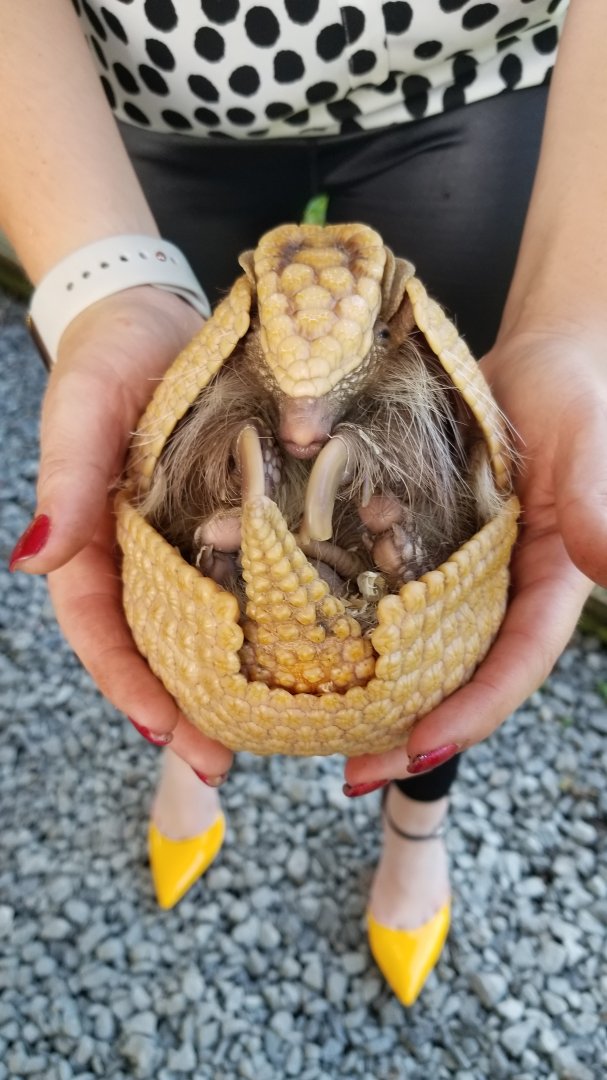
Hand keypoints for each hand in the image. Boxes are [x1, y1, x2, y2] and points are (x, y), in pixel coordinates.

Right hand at [10, 287, 233, 778]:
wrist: (159, 311)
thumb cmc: (106, 357)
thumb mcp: (80, 411)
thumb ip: (65, 482)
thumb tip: (31, 561)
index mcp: (99, 542)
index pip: (103, 628)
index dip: (126, 684)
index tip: (164, 733)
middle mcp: (147, 552)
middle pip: (160, 644)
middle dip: (185, 707)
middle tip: (222, 763)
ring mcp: (194, 538)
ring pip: (211, 623)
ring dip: (233, 679)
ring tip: (273, 731)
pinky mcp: (240, 514)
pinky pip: (255, 575)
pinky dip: (272, 617)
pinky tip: (311, 649)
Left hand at [344, 324, 606, 786]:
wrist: (534, 358)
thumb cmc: (574, 395)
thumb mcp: (588, 445)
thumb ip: (596, 506)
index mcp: (545, 587)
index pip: (513, 666)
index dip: (471, 714)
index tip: (416, 749)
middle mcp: (496, 593)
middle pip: (456, 678)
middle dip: (406, 731)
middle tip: (350, 776)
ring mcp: (453, 573)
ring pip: (413, 649)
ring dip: (370, 693)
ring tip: (314, 731)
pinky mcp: (417, 544)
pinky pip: (382, 592)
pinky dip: (350, 625)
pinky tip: (302, 646)